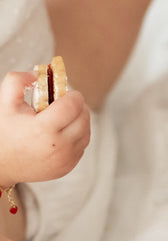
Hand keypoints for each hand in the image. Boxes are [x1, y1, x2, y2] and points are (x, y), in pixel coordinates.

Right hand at [0, 71, 90, 185]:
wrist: (2, 165)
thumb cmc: (4, 133)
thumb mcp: (6, 104)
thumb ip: (18, 81)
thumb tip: (39, 73)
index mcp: (44, 130)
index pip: (73, 104)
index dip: (70, 94)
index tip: (62, 93)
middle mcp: (59, 147)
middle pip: (84, 116)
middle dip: (75, 105)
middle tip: (61, 103)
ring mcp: (66, 159)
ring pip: (86, 129)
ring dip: (78, 119)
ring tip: (60, 117)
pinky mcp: (69, 166)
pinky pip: (83, 143)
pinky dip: (76, 134)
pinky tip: (60, 132)